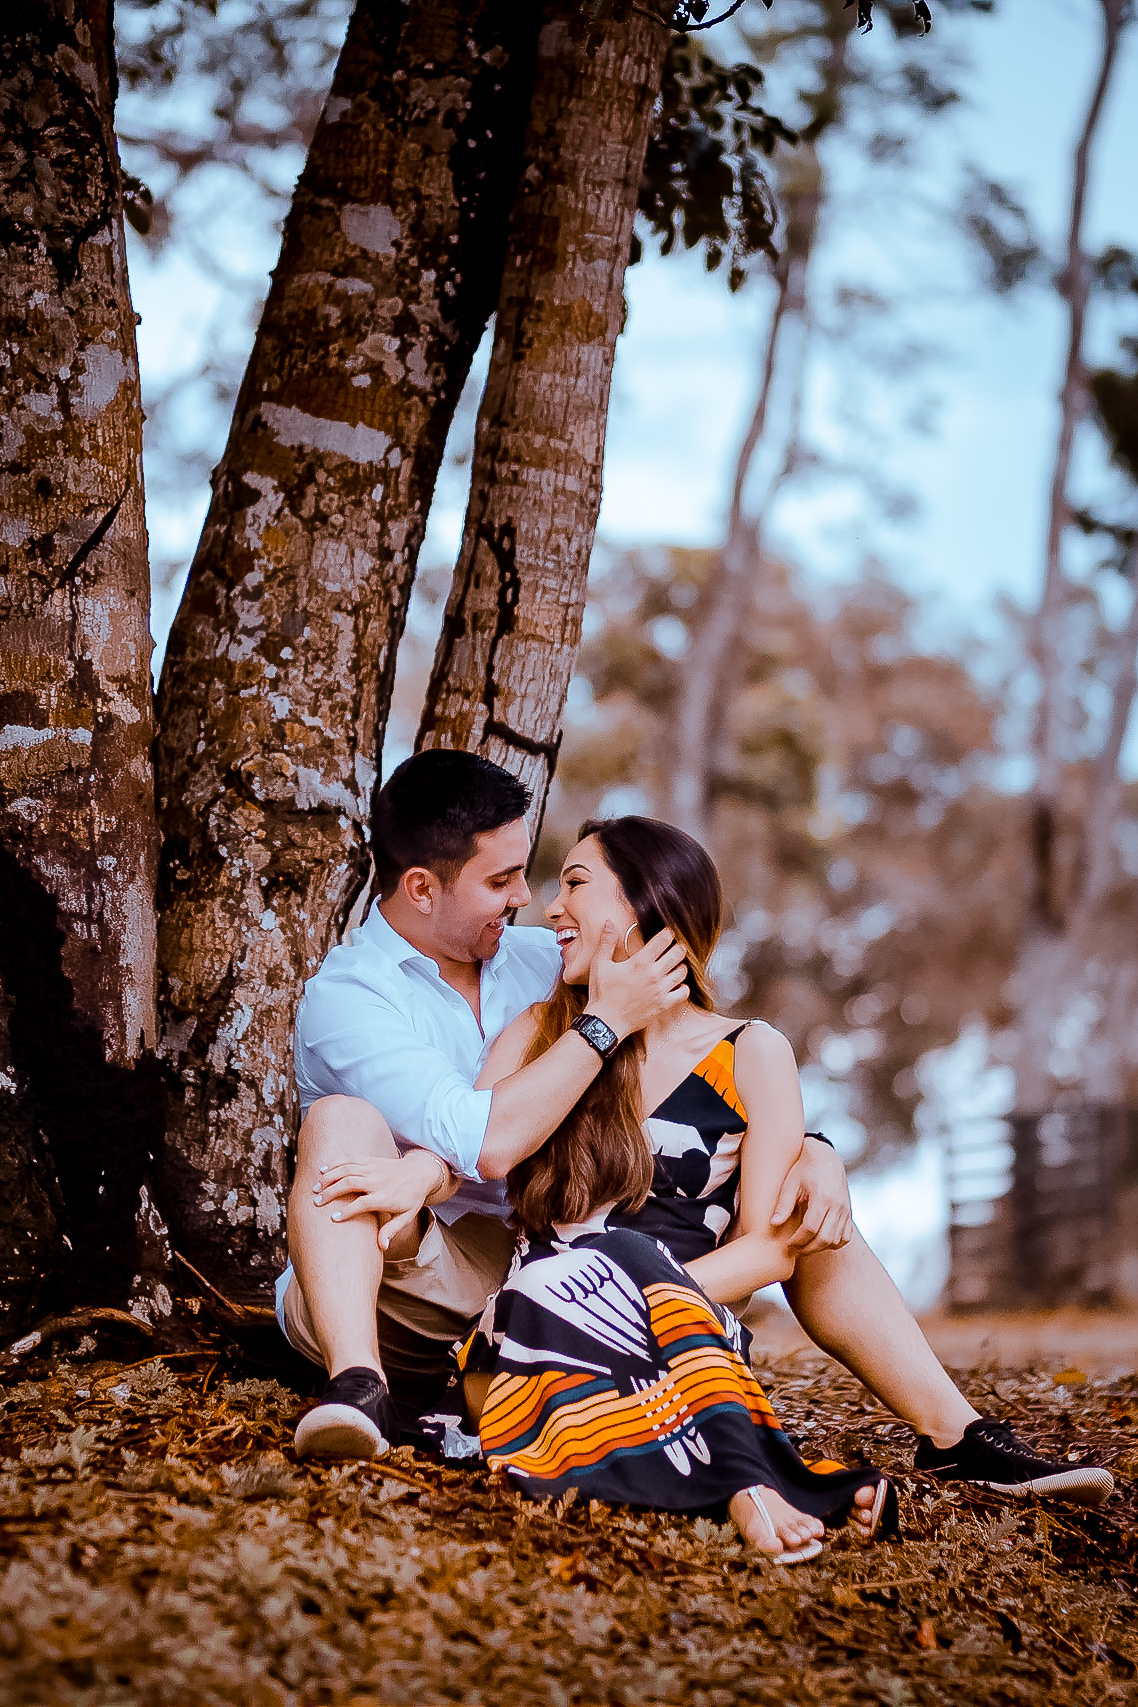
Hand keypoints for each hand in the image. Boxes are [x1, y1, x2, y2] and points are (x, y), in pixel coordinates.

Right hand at [314, 1149, 449, 1249]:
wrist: (421, 1172)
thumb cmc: (411, 1198)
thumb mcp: (406, 1216)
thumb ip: (392, 1230)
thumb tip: (382, 1247)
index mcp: (385, 1197)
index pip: (362, 1204)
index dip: (346, 1211)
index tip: (332, 1218)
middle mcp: (377, 1181)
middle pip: (350, 1183)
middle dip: (331, 1192)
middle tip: (316, 1202)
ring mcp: (373, 1168)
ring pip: (347, 1169)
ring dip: (329, 1177)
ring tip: (315, 1188)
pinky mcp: (371, 1160)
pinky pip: (350, 1158)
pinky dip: (335, 1162)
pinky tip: (322, 1170)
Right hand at [588, 921, 689, 1040]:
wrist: (605, 1022)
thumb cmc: (602, 993)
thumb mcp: (600, 964)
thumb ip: (606, 941)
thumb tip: (609, 922)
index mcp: (640, 962)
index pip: (664, 939)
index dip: (668, 933)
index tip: (666, 934)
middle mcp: (654, 974)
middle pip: (678, 953)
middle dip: (677, 948)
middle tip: (673, 948)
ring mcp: (661, 990)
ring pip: (682, 972)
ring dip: (680, 966)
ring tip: (673, 966)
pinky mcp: (664, 1005)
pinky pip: (683, 992)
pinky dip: (682, 987)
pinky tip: (675, 985)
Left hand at [771, 1138, 852, 1255]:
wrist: (825, 1157)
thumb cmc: (804, 1169)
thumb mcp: (791, 1183)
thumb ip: (784, 1204)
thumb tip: (774, 1224)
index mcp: (822, 1197)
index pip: (810, 1228)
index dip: (798, 1240)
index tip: (788, 1243)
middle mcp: (837, 1206)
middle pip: (825, 1238)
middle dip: (808, 1248)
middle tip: (795, 1249)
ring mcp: (846, 1210)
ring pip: (836, 1241)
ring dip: (820, 1248)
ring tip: (805, 1247)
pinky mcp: (849, 1212)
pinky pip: (846, 1237)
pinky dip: (834, 1244)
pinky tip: (820, 1242)